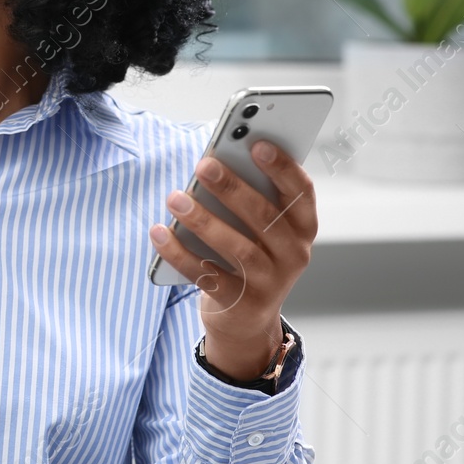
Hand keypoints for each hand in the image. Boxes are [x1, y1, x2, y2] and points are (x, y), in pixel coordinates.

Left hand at [148, 140, 317, 379]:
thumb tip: (216, 162)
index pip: (302, 193)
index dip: (283, 168)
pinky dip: (180, 253)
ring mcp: (270, 283)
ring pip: (238, 248)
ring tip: (175, 198)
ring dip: (203, 220)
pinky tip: (159, 232)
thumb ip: (249, 196)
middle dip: (233, 189)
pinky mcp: (240, 304)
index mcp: (303, 227)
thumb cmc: (249, 253)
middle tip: (204, 166)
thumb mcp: (259, 228)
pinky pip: (207, 275)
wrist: (246, 318)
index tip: (257, 144)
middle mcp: (294, 255)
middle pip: (265, 218)